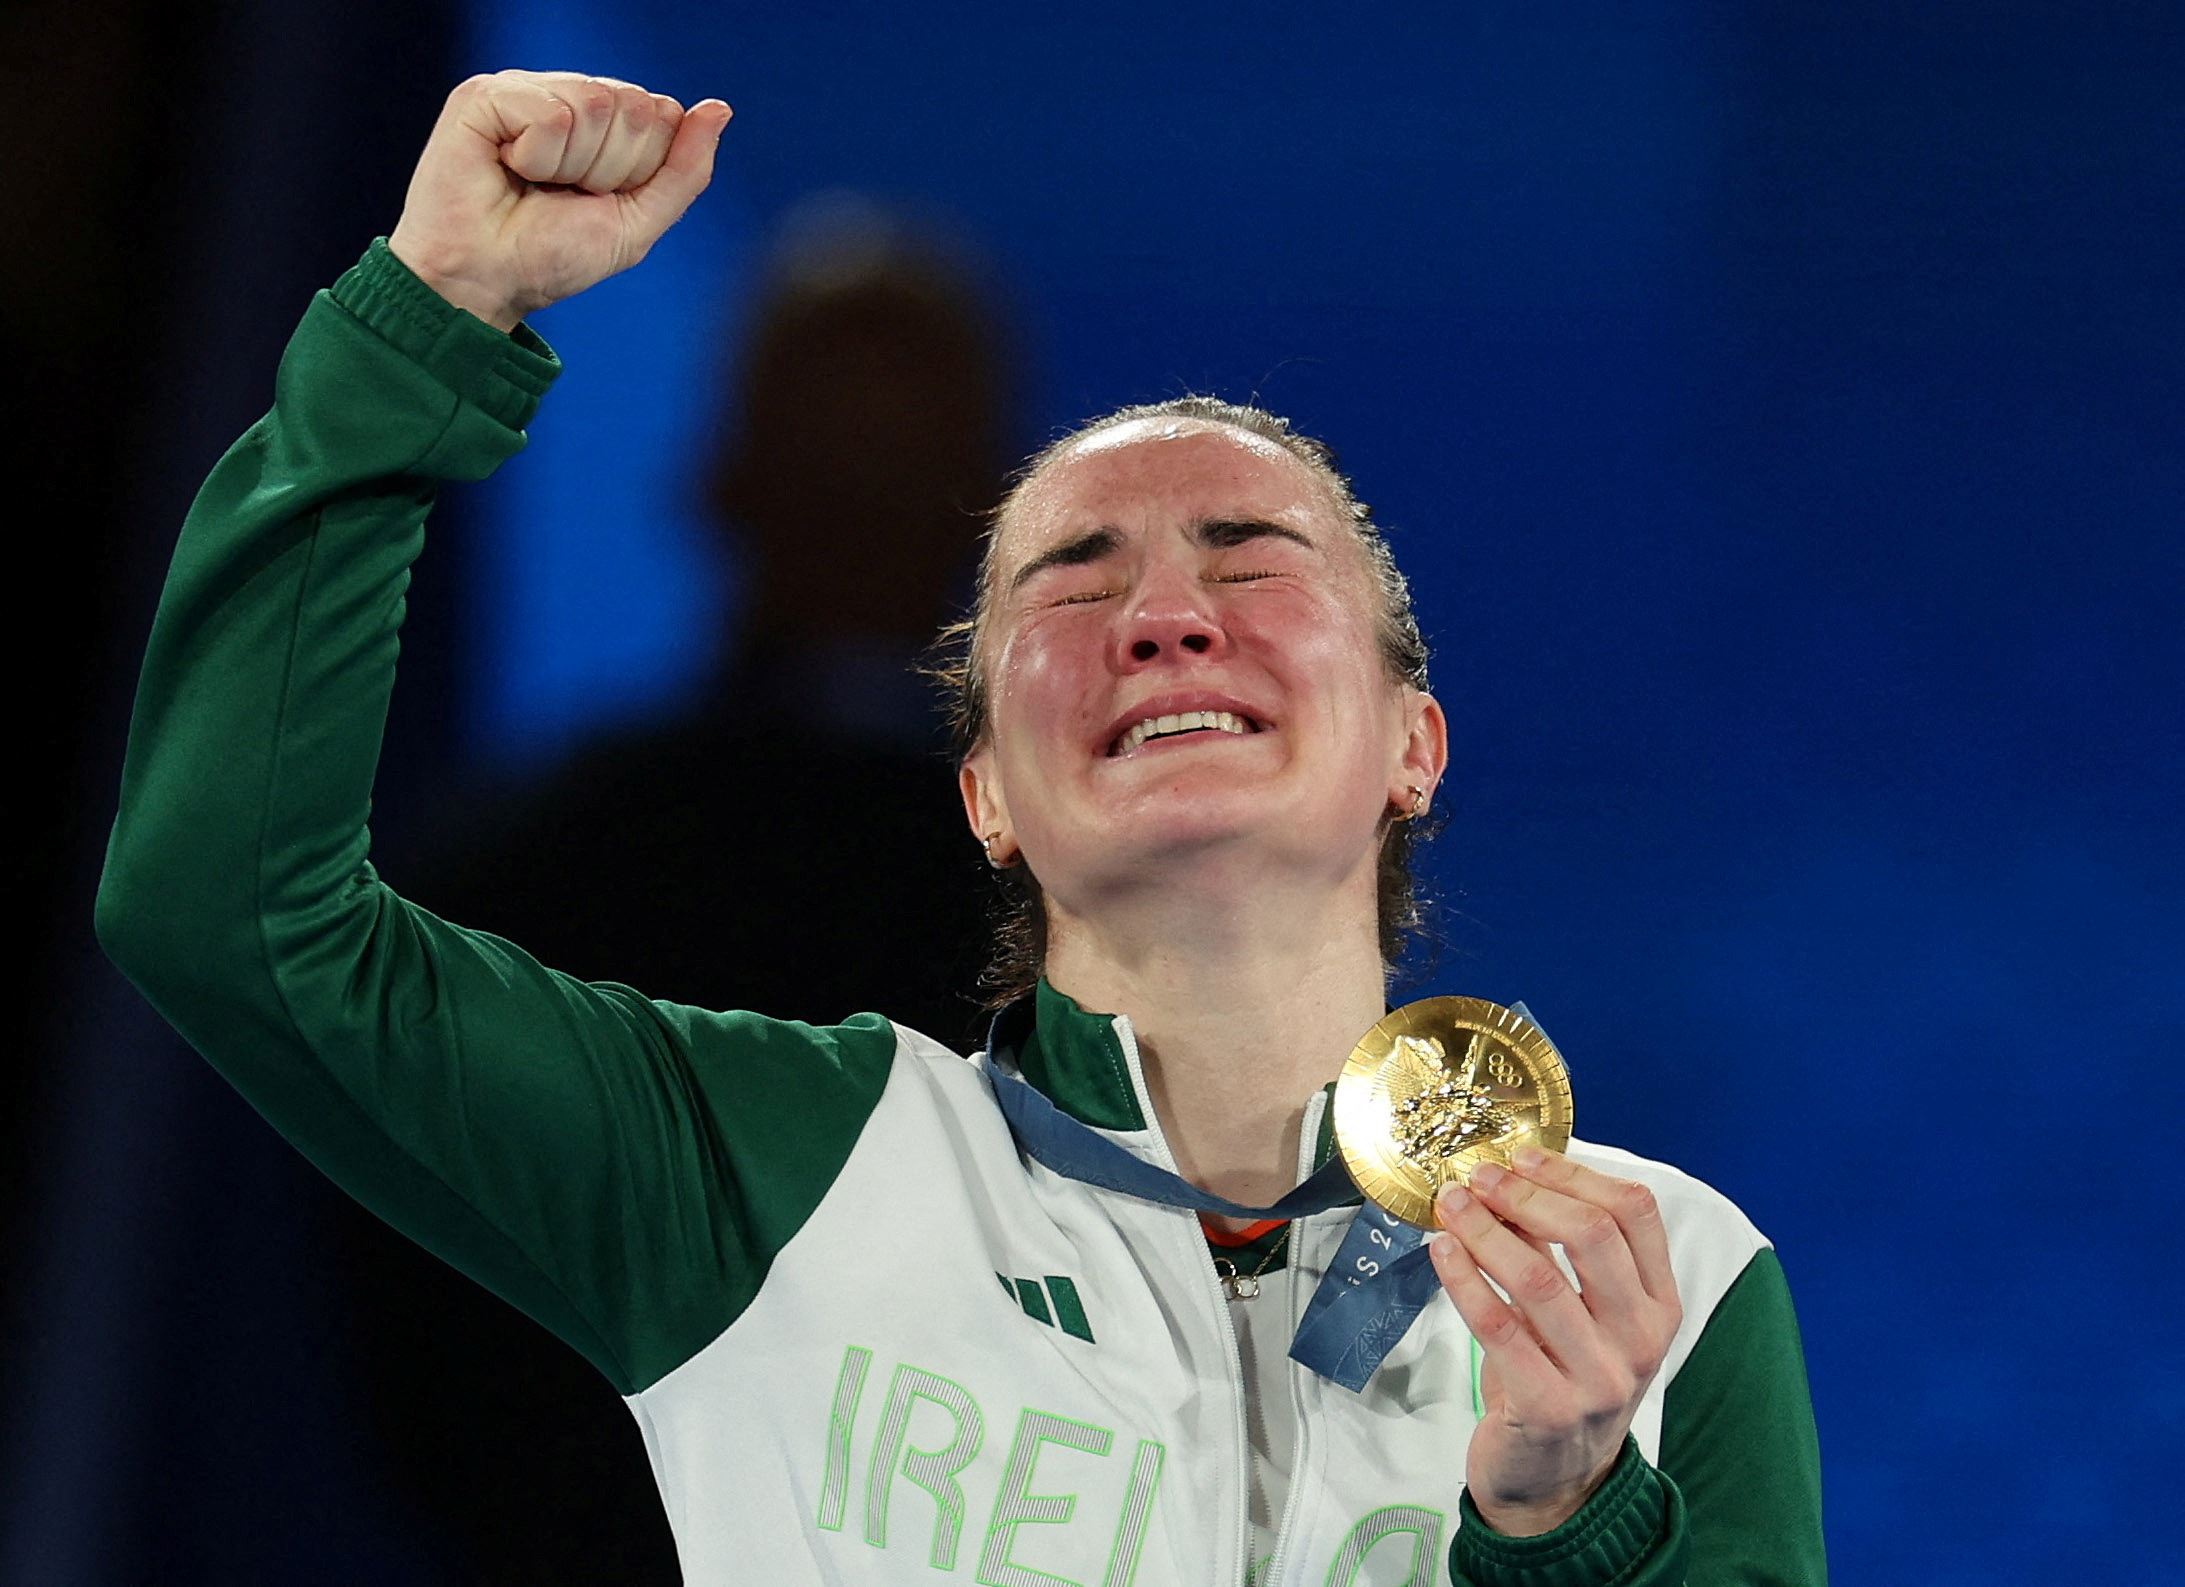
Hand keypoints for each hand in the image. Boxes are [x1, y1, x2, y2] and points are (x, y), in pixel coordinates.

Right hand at [387, 70, 731, 331]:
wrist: (487, 283)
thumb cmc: (552, 257)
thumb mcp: (637, 223)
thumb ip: (684, 170)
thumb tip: (719, 108)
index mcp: (606, 122)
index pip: (663, 115)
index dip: (641, 169)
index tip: (598, 199)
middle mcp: (568, 96)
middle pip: (635, 106)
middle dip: (610, 168)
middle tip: (563, 196)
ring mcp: (527, 90)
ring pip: (596, 104)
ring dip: (572, 166)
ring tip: (533, 186)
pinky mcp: (486, 95)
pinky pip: (551, 113)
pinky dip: (537, 157)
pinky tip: (506, 168)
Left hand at [1429, 1145, 1682, 1535]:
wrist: (1555, 1483)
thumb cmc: (1565, 1380)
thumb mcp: (1578, 1313)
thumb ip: (1553, 1248)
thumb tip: (1508, 1175)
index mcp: (1660, 1304)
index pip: (1636, 1213)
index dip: (1575, 1174)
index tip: (1522, 1155)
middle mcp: (1641, 1339)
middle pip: (1592, 1236)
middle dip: (1526, 1195)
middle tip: (1477, 1176)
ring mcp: (1601, 1378)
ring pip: (1539, 1278)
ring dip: (1485, 1230)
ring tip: (1450, 1205)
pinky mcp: (1551, 1408)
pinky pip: (1501, 1328)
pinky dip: (1466, 1281)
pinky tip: (1442, 1252)